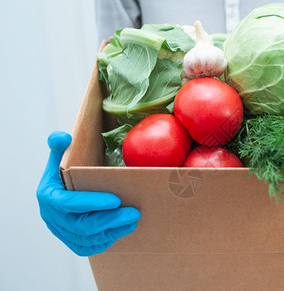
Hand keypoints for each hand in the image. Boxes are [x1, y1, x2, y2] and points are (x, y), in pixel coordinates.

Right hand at [37, 131, 140, 255]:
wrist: (56, 194)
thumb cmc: (62, 174)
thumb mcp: (58, 157)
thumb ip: (58, 145)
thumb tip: (62, 137)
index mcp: (48, 196)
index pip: (69, 203)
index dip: (92, 202)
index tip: (116, 199)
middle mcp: (52, 217)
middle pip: (82, 225)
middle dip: (111, 219)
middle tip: (134, 212)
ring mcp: (61, 232)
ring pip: (87, 239)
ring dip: (113, 231)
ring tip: (133, 220)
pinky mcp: (70, 241)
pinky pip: (87, 248)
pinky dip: (105, 241)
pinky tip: (121, 231)